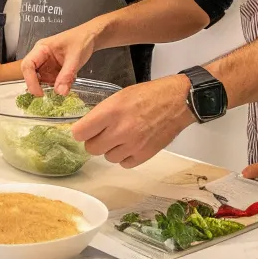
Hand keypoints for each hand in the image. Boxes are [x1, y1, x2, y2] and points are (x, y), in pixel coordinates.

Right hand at [20, 24, 97, 95]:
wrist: (90, 37)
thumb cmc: (81, 40)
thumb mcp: (75, 57)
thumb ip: (67, 75)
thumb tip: (60, 92)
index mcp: (41, 48)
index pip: (28, 65)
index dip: (30, 81)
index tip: (39, 93)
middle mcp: (41, 57)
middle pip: (31, 74)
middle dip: (39, 86)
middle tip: (48, 96)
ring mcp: (47, 64)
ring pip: (41, 80)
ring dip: (51, 86)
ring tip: (66, 83)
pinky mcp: (53, 70)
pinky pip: (51, 81)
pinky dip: (59, 85)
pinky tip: (69, 81)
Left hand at [70, 74, 194, 168]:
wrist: (177, 102)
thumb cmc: (149, 94)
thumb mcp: (120, 96)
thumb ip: (103, 113)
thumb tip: (87, 127)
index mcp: (111, 112)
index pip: (80, 133)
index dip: (80, 131)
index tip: (83, 130)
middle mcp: (120, 130)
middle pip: (91, 148)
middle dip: (94, 141)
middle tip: (102, 133)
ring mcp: (132, 145)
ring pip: (107, 157)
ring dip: (110, 149)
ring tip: (120, 137)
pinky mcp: (144, 155)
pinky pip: (124, 163)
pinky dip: (125, 157)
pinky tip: (130, 145)